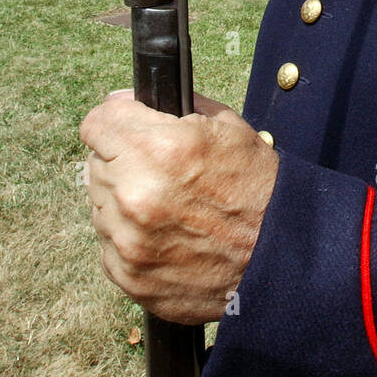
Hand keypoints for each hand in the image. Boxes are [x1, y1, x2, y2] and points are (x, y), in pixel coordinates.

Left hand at [80, 90, 278, 323]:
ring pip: (99, 204)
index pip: (96, 123)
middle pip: (96, 163)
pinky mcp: (127, 275)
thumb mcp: (225, 127)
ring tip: (168, 207)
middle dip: (123, 162)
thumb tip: (119, 102)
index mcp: (160, 150)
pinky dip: (129, 237)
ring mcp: (128, 240)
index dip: (114, 122)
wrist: (280, 258)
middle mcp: (136, 195)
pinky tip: (165, 235)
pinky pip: (108, 242)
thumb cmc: (257, 188)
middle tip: (161, 173)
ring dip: (123, 201)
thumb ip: (166, 108)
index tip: (126, 129)